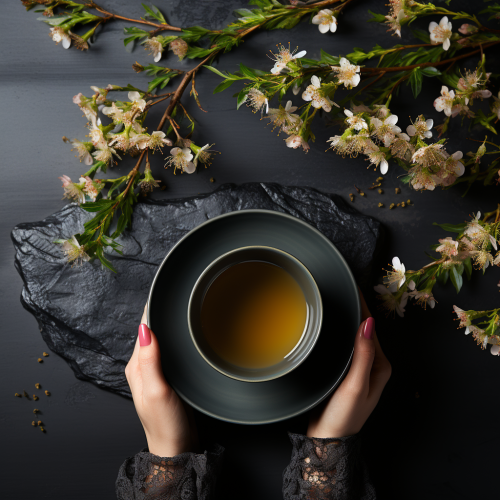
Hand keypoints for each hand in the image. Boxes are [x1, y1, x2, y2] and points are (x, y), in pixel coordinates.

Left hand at [125, 306, 198, 456]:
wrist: (177, 447)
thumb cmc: (165, 424)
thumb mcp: (157, 391)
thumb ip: (150, 360)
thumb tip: (144, 329)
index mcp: (137, 366)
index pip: (143, 329)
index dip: (152, 309)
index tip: (163, 291)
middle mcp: (144, 367)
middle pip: (152, 332)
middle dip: (162, 313)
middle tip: (178, 295)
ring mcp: (157, 372)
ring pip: (163, 341)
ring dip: (170, 326)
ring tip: (182, 308)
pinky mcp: (170, 378)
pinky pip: (172, 352)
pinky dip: (178, 340)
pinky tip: (187, 335)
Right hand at [307, 291, 390, 438]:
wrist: (328, 439)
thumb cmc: (343, 416)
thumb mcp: (355, 384)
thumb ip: (362, 354)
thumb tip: (368, 323)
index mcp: (380, 366)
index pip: (371, 329)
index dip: (363, 307)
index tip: (353, 287)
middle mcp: (372, 365)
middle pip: (363, 330)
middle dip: (356, 309)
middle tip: (342, 288)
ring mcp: (358, 368)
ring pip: (353, 336)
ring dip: (346, 320)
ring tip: (336, 300)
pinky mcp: (345, 372)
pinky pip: (344, 346)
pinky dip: (338, 332)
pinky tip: (329, 325)